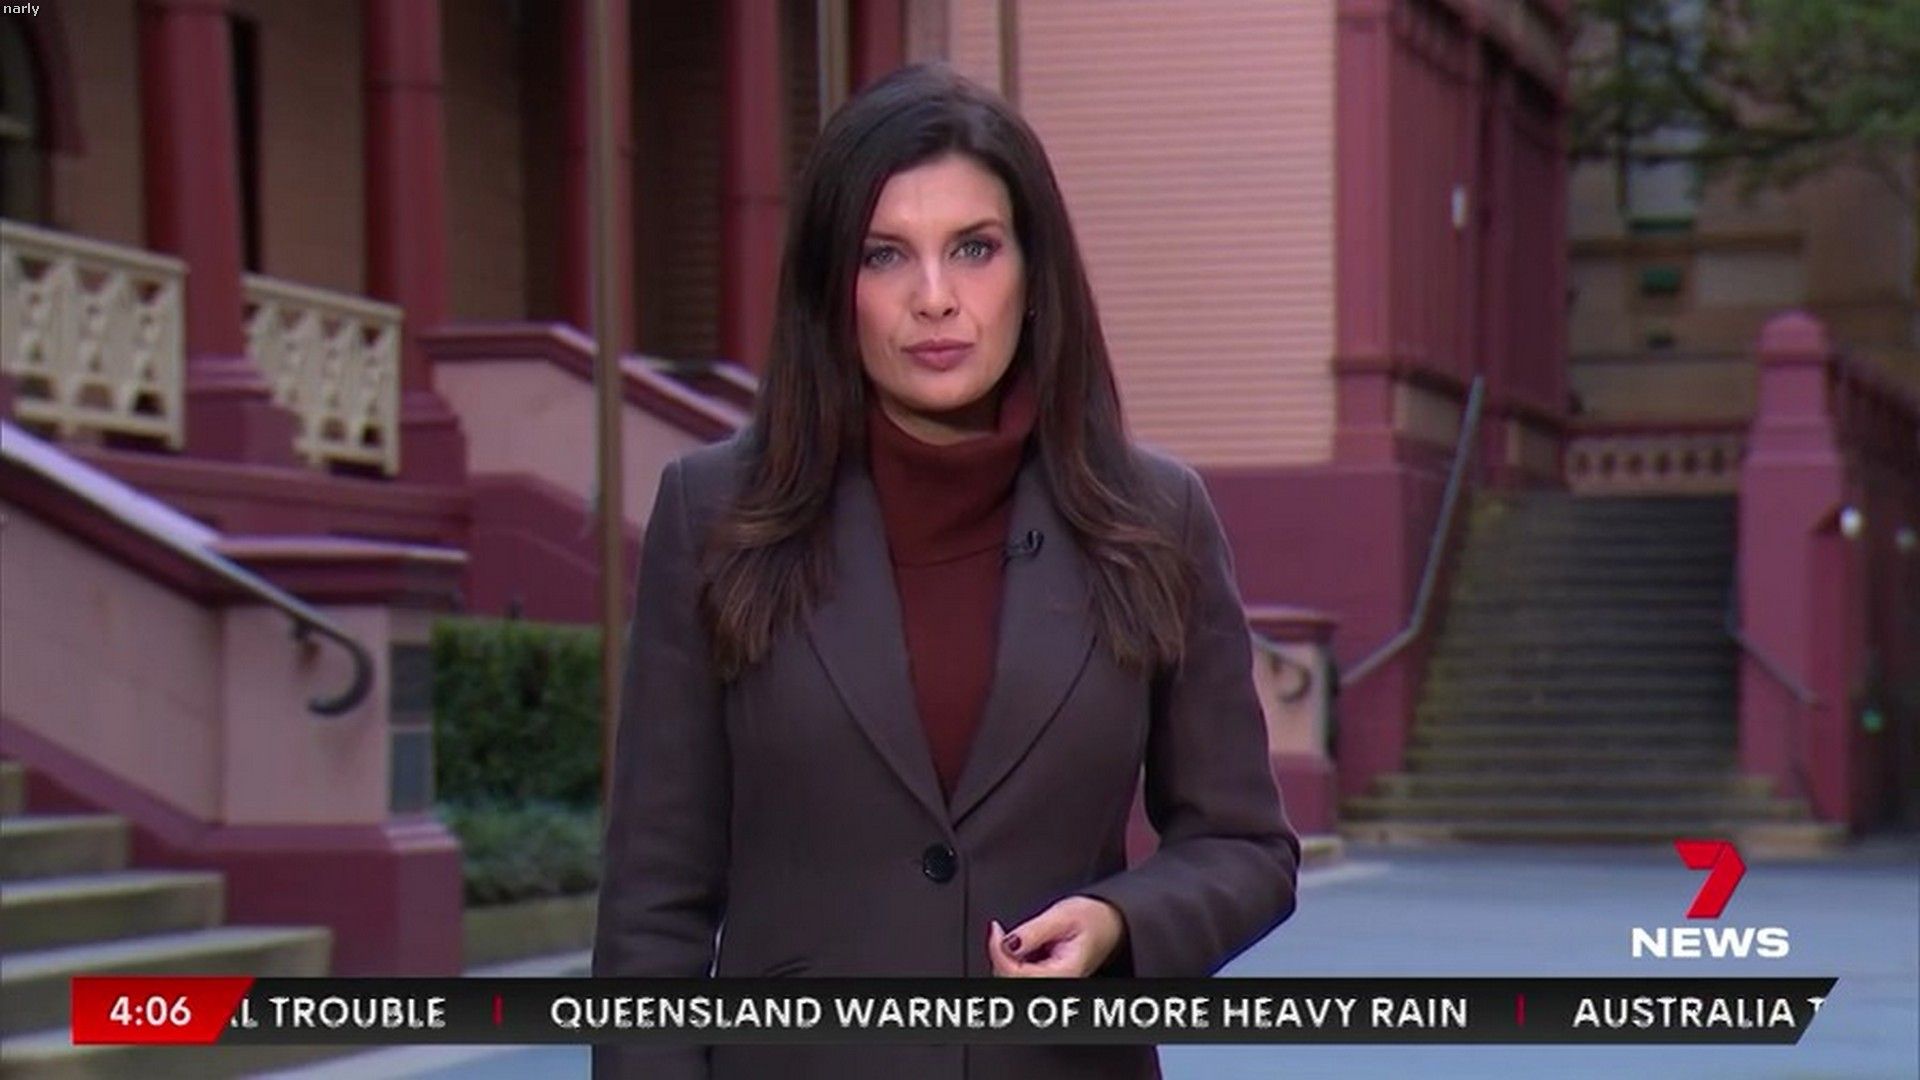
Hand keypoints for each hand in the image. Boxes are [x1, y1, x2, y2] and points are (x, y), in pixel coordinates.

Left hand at [988, 896, 1126, 977]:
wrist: (1111, 923)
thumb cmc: (1094, 919)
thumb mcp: (1063, 915)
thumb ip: (1034, 931)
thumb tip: (1006, 943)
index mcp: (1063, 972)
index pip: (1018, 975)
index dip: (999, 953)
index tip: (996, 931)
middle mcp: (1056, 983)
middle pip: (1011, 980)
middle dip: (999, 956)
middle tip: (1000, 932)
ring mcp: (1050, 983)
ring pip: (1012, 980)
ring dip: (1004, 958)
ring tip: (1015, 936)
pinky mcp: (1044, 979)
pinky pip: (1018, 975)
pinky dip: (1010, 960)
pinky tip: (1018, 946)